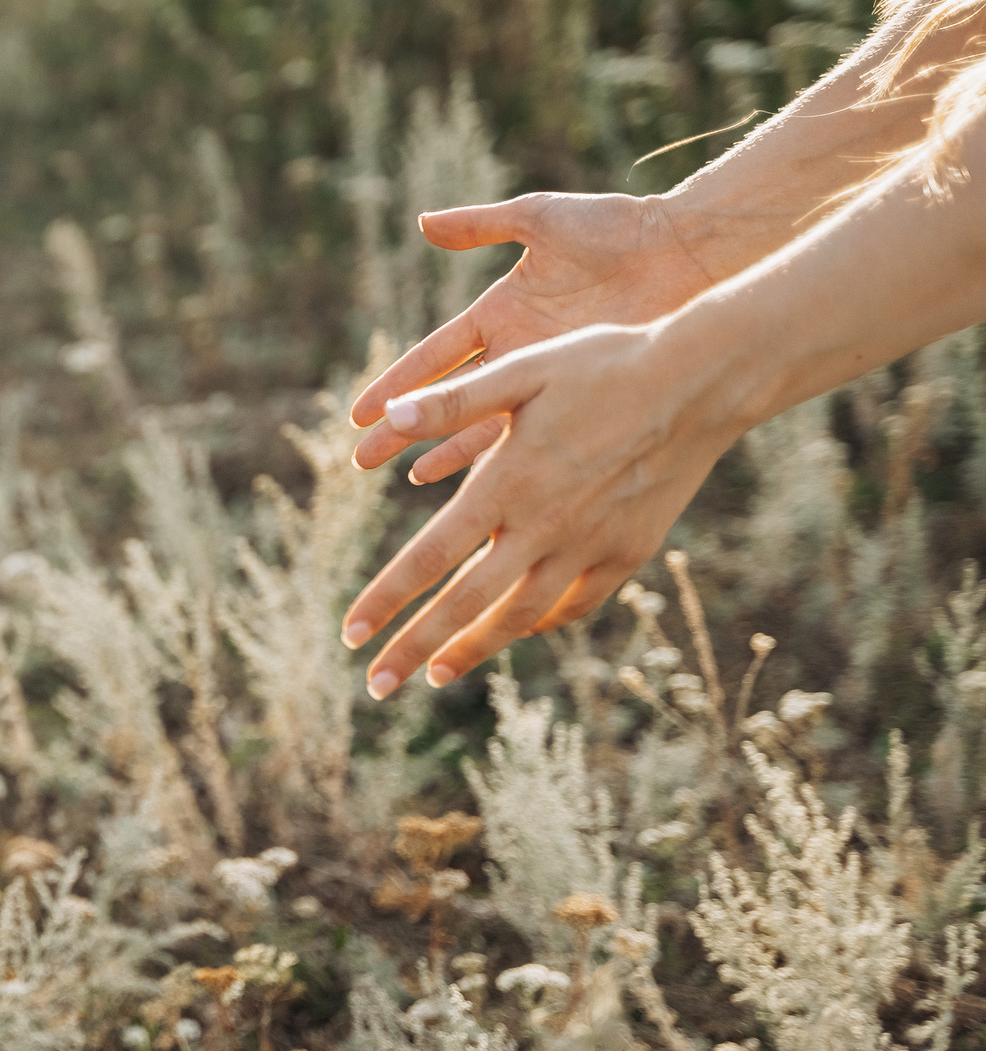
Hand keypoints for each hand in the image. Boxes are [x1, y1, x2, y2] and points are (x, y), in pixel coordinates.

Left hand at [339, 319, 746, 698]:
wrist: (702, 382)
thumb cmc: (603, 365)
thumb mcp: (521, 371)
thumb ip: (451, 401)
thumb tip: (384, 415)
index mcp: (508, 484)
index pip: (431, 556)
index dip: (387, 599)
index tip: (350, 633)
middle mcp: (545, 526)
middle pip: (467, 604)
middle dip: (416, 648)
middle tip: (374, 686)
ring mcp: (590, 545)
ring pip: (521, 616)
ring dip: (472, 649)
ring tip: (435, 675)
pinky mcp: (628, 551)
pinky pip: (575, 603)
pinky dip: (538, 623)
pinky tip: (516, 629)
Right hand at [349, 193, 717, 482]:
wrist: (683, 253)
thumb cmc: (616, 229)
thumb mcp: (541, 218)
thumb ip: (482, 225)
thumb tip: (424, 223)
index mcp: (499, 312)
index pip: (434, 356)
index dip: (397, 382)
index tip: (359, 412)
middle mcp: (517, 353)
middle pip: (446, 400)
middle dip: (403, 430)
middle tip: (362, 462)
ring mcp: (549, 379)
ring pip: (483, 426)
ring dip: (444, 453)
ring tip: (409, 481)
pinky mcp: (581, 395)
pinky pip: (532, 436)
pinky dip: (500, 460)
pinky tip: (475, 487)